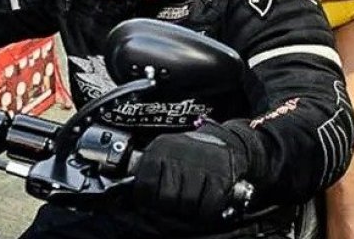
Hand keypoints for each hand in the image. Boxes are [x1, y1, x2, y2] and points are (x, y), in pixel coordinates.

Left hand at [134, 123, 248, 220]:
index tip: (152, 204)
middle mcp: (180, 155)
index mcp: (160, 150)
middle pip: (167, 198)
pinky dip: (207, 211)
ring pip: (187, 204)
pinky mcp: (222, 176)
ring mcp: (202, 165)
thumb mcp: (162, 154)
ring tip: (191, 203)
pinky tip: (206, 204)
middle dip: (170, 208)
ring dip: (189, 210)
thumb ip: (147, 174)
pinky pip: (209, 206)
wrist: (226, 141)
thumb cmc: (189, 154)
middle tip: (176, 205)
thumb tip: (127, 199)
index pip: (144, 185)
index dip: (147, 200)